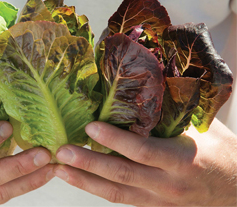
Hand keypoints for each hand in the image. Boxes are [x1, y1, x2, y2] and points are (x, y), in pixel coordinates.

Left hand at [53, 119, 236, 205]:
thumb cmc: (221, 153)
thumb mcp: (202, 128)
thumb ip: (172, 113)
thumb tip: (146, 85)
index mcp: (181, 159)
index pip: (142, 150)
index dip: (115, 140)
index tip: (90, 128)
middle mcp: (167, 183)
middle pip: (122, 175)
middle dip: (88, 164)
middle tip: (61, 152)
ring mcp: (159, 199)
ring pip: (116, 193)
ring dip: (85, 181)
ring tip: (60, 169)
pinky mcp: (152, 206)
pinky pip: (121, 199)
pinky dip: (97, 189)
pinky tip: (80, 180)